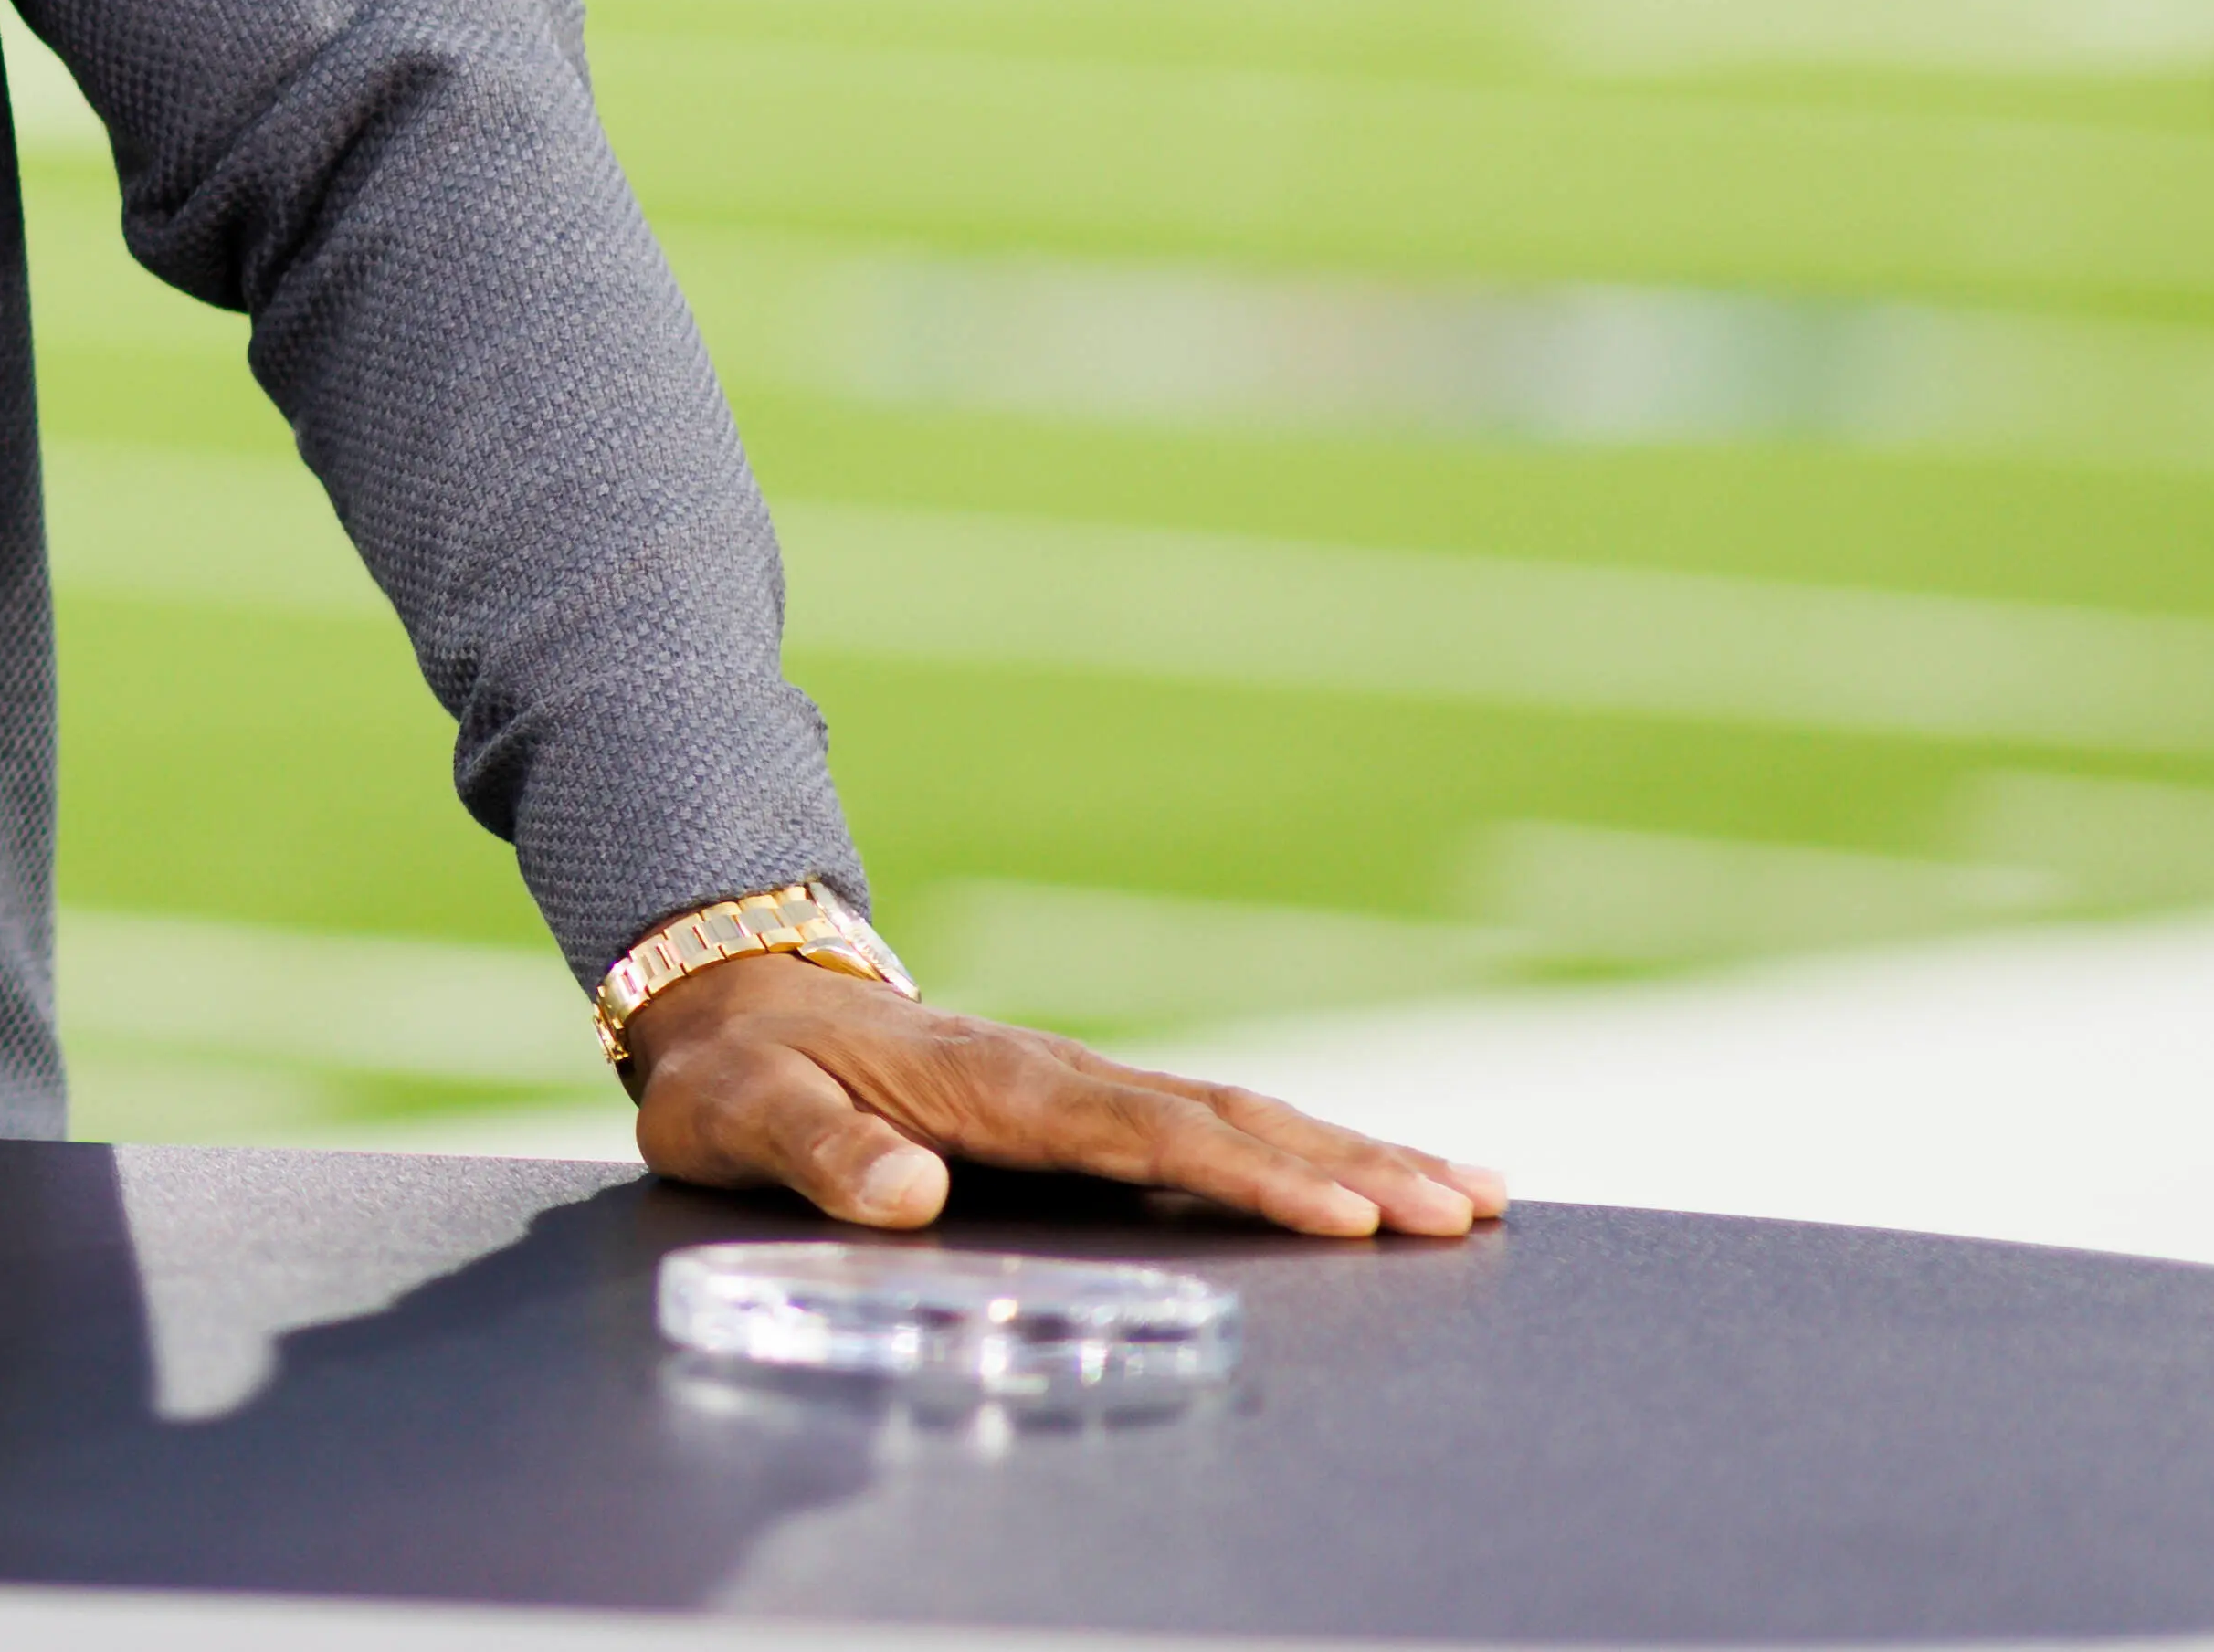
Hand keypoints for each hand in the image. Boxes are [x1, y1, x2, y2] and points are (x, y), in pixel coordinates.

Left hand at [621, 949, 1499, 1240]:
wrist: (736, 1003)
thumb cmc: (743, 1074)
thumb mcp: (744, 1115)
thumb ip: (820, 1152)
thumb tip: (909, 1191)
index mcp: (993, 1083)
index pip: (1141, 1131)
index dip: (1243, 1172)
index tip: (1343, 1209)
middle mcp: (1059, 1077)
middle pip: (1226, 1118)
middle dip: (1349, 1163)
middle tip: (1465, 1209)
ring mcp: (1081, 1088)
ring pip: (1240, 1117)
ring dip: (1356, 1152)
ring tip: (1476, 1195)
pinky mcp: (1086, 1110)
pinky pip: (1213, 1129)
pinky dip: (1307, 1151)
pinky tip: (1381, 1183)